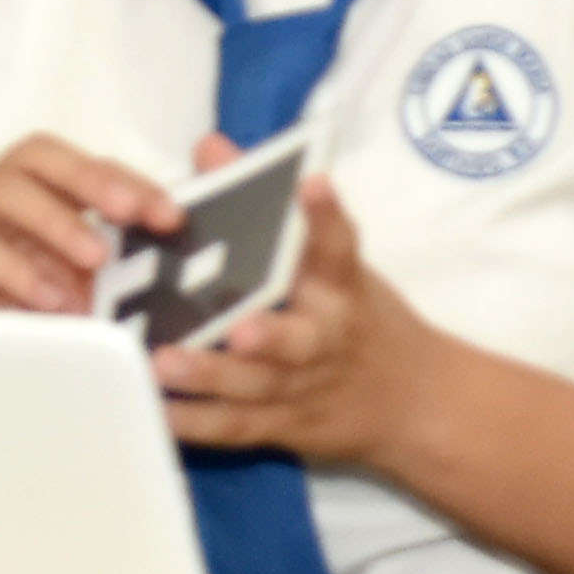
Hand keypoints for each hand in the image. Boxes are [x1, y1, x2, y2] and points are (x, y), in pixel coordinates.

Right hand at [0, 130, 181, 315]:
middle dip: (88, 178)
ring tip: (93, 258)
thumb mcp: (77, 281)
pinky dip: (17, 270)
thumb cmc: (19, 300)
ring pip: (3, 191)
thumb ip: (117, 268)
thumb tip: (176, 272)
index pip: (86, 166)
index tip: (170, 216)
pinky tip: (49, 299)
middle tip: (128, 212)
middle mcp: (2, 194)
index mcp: (41, 192)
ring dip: (55, 221)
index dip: (129, 180)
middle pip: (36, 155)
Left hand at [157, 168, 436, 469]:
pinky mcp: (281, 425)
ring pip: (258, 386)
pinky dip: (195, 423)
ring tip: (164, 364)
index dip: (325, 217)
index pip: (339, 247)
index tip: (310, 184)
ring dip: (212, 378)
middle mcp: (324, 338)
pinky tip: (155, 413)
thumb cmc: (358, 316)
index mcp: (340, 289)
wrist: (418, 404)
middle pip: (300, 337)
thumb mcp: (329, 262)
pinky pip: (234, 427)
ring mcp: (302, 387)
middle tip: (237, 328)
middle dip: (270, 335)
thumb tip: (210, 146)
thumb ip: (265, 207)